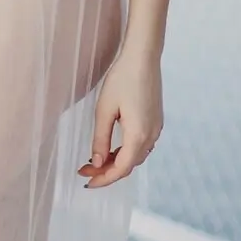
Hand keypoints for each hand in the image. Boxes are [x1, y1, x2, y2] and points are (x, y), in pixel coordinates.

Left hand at [79, 47, 162, 187]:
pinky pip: (141, 145)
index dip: (103, 179)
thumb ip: (100, 140)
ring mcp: (156, 129)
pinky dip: (125, 152)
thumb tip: (97, 163)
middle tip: (84, 170)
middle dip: (107, 171)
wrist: (143, 58)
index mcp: (138, 135)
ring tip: (95, 161)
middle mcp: (151, 136)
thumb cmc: (122, 79)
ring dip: (116, 162)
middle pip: (129, 165)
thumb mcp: (104, 110)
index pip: (121, 169)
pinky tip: (111, 148)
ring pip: (135, 156)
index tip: (86, 182)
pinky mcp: (156, 121)